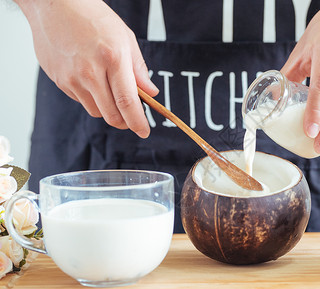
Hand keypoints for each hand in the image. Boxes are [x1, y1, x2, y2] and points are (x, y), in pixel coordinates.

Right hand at [17, 0, 157, 137]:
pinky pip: (81, 101)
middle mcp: (91, 72)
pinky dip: (92, 98)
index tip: (144, 132)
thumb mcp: (125, 38)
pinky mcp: (60, 81)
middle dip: (125, 122)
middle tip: (132, 119)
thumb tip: (150, 93)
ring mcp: (72, 78)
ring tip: (112, 91)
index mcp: (113, 58)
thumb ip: (138, 69)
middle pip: (112, 115)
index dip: (138, 122)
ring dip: (109, 110)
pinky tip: (92, 80)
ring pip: (96, 111)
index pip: (128, 102)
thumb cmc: (93, 17)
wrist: (55, 5)